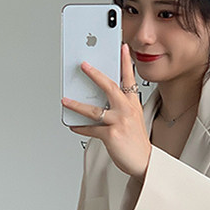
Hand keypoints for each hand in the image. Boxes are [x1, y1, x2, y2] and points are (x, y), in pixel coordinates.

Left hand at [62, 43, 151, 180]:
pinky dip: (80, 127)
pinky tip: (73, 125)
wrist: (144, 162)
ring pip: (95, 109)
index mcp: (133, 104)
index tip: (122, 47)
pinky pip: (91, 129)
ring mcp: (119, 122)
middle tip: (84, 65)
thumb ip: (119, 108)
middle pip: (110, 87)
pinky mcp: (111, 135)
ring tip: (65, 100)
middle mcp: (127, 110)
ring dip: (77, 104)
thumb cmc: (136, 142)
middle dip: (95, 75)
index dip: (126, 62)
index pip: (130, 79)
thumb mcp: (133, 119)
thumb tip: (98, 101)